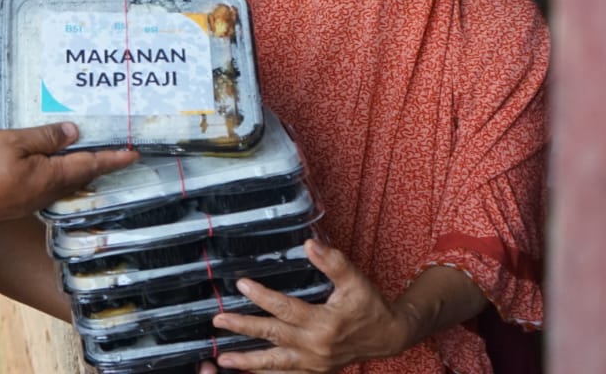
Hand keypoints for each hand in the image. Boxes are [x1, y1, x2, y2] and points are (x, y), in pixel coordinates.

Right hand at [0, 123, 137, 225]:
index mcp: (50, 176)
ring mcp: (29, 200)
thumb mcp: (13, 141)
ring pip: (64, 182)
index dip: (113, 158)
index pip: (90, 164)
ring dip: (81, 169)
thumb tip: (74, 133)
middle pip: (81, 176)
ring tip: (90, 155)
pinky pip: (47, 185)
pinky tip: (52, 165)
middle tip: (118, 153)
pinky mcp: (15, 201)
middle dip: (100, 164)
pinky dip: (59, 173)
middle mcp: (45, 193)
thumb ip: (44, 137)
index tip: (135, 154)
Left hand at [208, 239, 410, 373]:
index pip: (286, 308)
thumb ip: (333, 262)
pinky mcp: (315, 371)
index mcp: (324, 322)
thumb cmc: (370, 306)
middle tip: (218, 321)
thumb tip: (309, 244)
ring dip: (248, 362)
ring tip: (222, 360)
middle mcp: (315, 346)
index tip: (241, 284)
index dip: (262, 296)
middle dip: (243, 328)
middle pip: (273, 336)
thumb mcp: (355, 280)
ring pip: (275, 364)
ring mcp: (314, 363)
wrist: (388, 337)